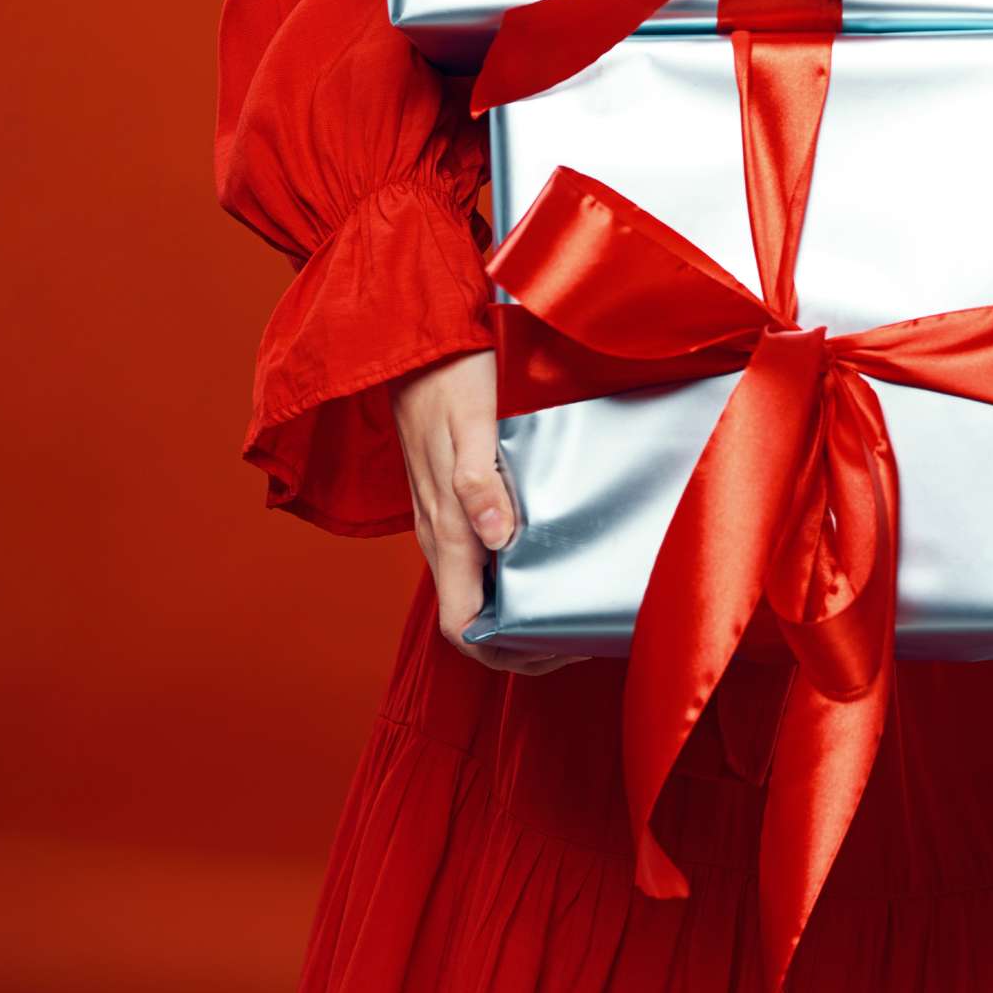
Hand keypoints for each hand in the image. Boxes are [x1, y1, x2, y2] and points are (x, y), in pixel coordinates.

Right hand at [389, 345, 588, 674]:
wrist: (418, 341)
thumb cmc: (452, 376)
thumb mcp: (474, 421)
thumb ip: (479, 482)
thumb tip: (497, 540)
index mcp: (445, 528)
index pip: (461, 626)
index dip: (503, 651)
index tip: (553, 645)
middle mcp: (440, 534)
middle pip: (473, 618)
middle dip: (520, 639)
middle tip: (574, 630)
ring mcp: (443, 518)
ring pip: (476, 588)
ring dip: (518, 607)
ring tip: (569, 598)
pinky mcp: (451, 499)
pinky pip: (477, 557)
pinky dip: (510, 574)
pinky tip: (545, 554)